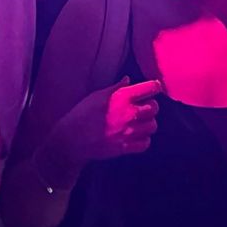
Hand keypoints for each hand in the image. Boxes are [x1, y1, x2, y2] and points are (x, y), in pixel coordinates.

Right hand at [50, 77, 164, 163]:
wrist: (71, 139)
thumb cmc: (82, 114)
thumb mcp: (97, 95)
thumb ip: (116, 87)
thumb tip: (128, 79)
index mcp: (122, 98)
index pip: (150, 88)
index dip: (154, 86)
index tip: (153, 87)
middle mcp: (129, 114)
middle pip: (155, 108)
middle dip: (152, 106)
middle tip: (145, 106)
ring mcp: (128, 132)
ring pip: (153, 126)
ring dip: (149, 123)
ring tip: (141, 122)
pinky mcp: (125, 147)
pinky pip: (146, 143)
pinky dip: (145, 139)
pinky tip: (137, 135)